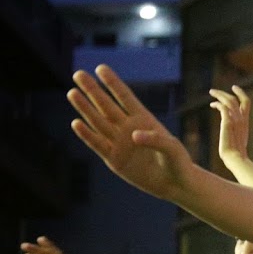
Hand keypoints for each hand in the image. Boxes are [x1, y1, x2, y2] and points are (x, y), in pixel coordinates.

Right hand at [69, 65, 193, 200]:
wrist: (175, 185)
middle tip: (78, 74)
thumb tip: (133, 136)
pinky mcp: (114, 159)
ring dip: (85, 108)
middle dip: (92, 90)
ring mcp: (119, 143)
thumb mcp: (172, 148)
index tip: (100, 68)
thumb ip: (155, 139)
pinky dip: (87, 135)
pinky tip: (76, 123)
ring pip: (98, 122)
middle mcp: (128, 128)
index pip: (125, 97)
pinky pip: (98, 144)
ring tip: (72, 92)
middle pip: (106, 105)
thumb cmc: (178, 162)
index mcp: (144, 119)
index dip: (113, 83)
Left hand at [211, 86, 251, 165]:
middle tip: (213, 91)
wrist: (235, 158)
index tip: (234, 87)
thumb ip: (235, 131)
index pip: (246, 102)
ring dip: (219, 95)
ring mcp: (236, 121)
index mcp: (245, 122)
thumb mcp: (237, 139)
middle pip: (236, 99)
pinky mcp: (228, 124)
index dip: (241, 93)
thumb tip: (229, 130)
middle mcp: (242, 119)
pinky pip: (224, 108)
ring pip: (229, 101)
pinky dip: (218, 104)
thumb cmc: (236, 153)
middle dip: (224, 93)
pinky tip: (212, 105)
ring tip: (211, 94)